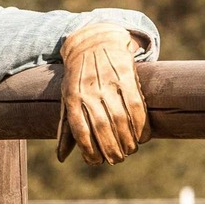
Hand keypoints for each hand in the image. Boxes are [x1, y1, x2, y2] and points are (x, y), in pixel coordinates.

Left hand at [57, 23, 150, 164]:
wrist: (94, 42)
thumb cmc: (78, 77)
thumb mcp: (66, 97)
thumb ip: (66, 127)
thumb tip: (61, 157)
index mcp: (72, 97)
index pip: (80, 131)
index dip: (89, 150)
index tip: (96, 162)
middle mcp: (89, 91)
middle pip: (102, 128)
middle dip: (111, 149)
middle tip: (117, 159)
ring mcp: (108, 83)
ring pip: (121, 119)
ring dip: (128, 141)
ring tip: (130, 150)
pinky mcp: (126, 76)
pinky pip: (136, 106)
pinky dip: (141, 125)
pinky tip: (142, 136)